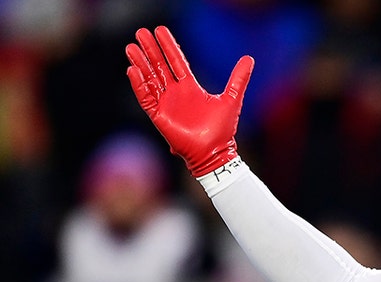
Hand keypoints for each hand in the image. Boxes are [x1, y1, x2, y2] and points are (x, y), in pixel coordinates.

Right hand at [125, 26, 253, 176]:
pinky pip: (146, 97)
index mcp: (190, 88)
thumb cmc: (223, 130)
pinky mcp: (158, 116)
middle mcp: (176, 93)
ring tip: (131, 48)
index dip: (168, 46)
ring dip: (141, 63)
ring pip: (150, 79)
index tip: (159, 30)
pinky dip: (139, 85)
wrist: (215, 153)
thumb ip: (238, 78)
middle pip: (160, 66)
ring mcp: (166, 104)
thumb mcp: (232, 98)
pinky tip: (133, 70)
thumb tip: (249, 58)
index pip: (176, 61)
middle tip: (140, 32)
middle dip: (150, 50)